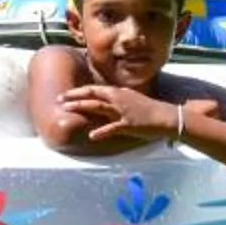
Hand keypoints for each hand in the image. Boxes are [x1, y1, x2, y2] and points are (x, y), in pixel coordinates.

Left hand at [64, 85, 178, 147]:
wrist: (166, 116)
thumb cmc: (149, 109)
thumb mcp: (131, 99)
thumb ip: (117, 99)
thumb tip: (105, 99)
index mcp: (118, 93)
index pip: (94, 89)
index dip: (78, 91)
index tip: (65, 94)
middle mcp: (118, 98)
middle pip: (92, 94)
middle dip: (74, 96)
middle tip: (59, 99)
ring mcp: (122, 111)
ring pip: (98, 107)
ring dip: (81, 107)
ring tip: (67, 109)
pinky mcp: (128, 124)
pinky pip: (112, 128)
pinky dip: (101, 131)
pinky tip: (91, 135)